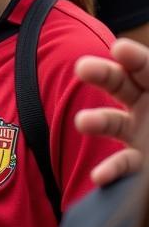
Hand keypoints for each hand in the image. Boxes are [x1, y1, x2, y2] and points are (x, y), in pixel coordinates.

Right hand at [75, 38, 148, 185]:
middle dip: (101, 73)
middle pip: (119, 83)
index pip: (145, 66)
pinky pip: (123, 164)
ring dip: (96, 121)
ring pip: (112, 122)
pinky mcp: (139, 165)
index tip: (120, 50)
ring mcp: (138, 134)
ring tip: (83, 123)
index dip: (133, 57)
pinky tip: (101, 176)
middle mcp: (146, 105)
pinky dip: (111, 170)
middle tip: (83, 68)